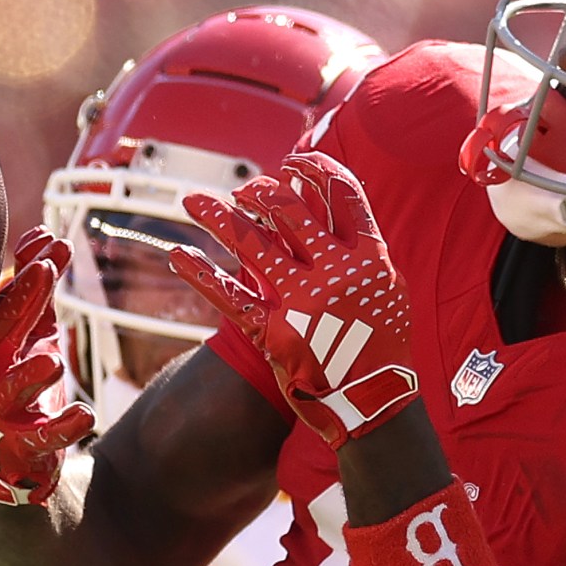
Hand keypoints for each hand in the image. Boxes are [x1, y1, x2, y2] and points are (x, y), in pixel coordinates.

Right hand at [0, 229, 94, 505]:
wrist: (9, 457)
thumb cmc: (17, 381)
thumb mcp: (28, 332)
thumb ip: (34, 289)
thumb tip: (42, 233)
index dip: (24, 276)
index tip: (50, 246)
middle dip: (22, 302)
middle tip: (46, 273)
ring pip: (9, 390)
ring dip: (30, 374)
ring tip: (52, 361)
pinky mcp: (21, 447)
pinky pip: (42, 437)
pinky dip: (63, 428)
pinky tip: (85, 414)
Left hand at [170, 152, 417, 447]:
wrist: (374, 403)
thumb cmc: (382, 344)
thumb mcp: (387, 288)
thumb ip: (361, 248)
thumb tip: (333, 205)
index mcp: (370, 257)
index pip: (343, 192)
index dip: (316, 168)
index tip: (294, 161)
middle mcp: (336, 273)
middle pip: (291, 210)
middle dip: (261, 192)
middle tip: (245, 189)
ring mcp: (303, 302)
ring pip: (253, 244)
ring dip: (219, 217)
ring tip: (193, 200)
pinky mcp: (274, 332)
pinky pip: (230, 297)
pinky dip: (201, 274)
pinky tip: (177, 254)